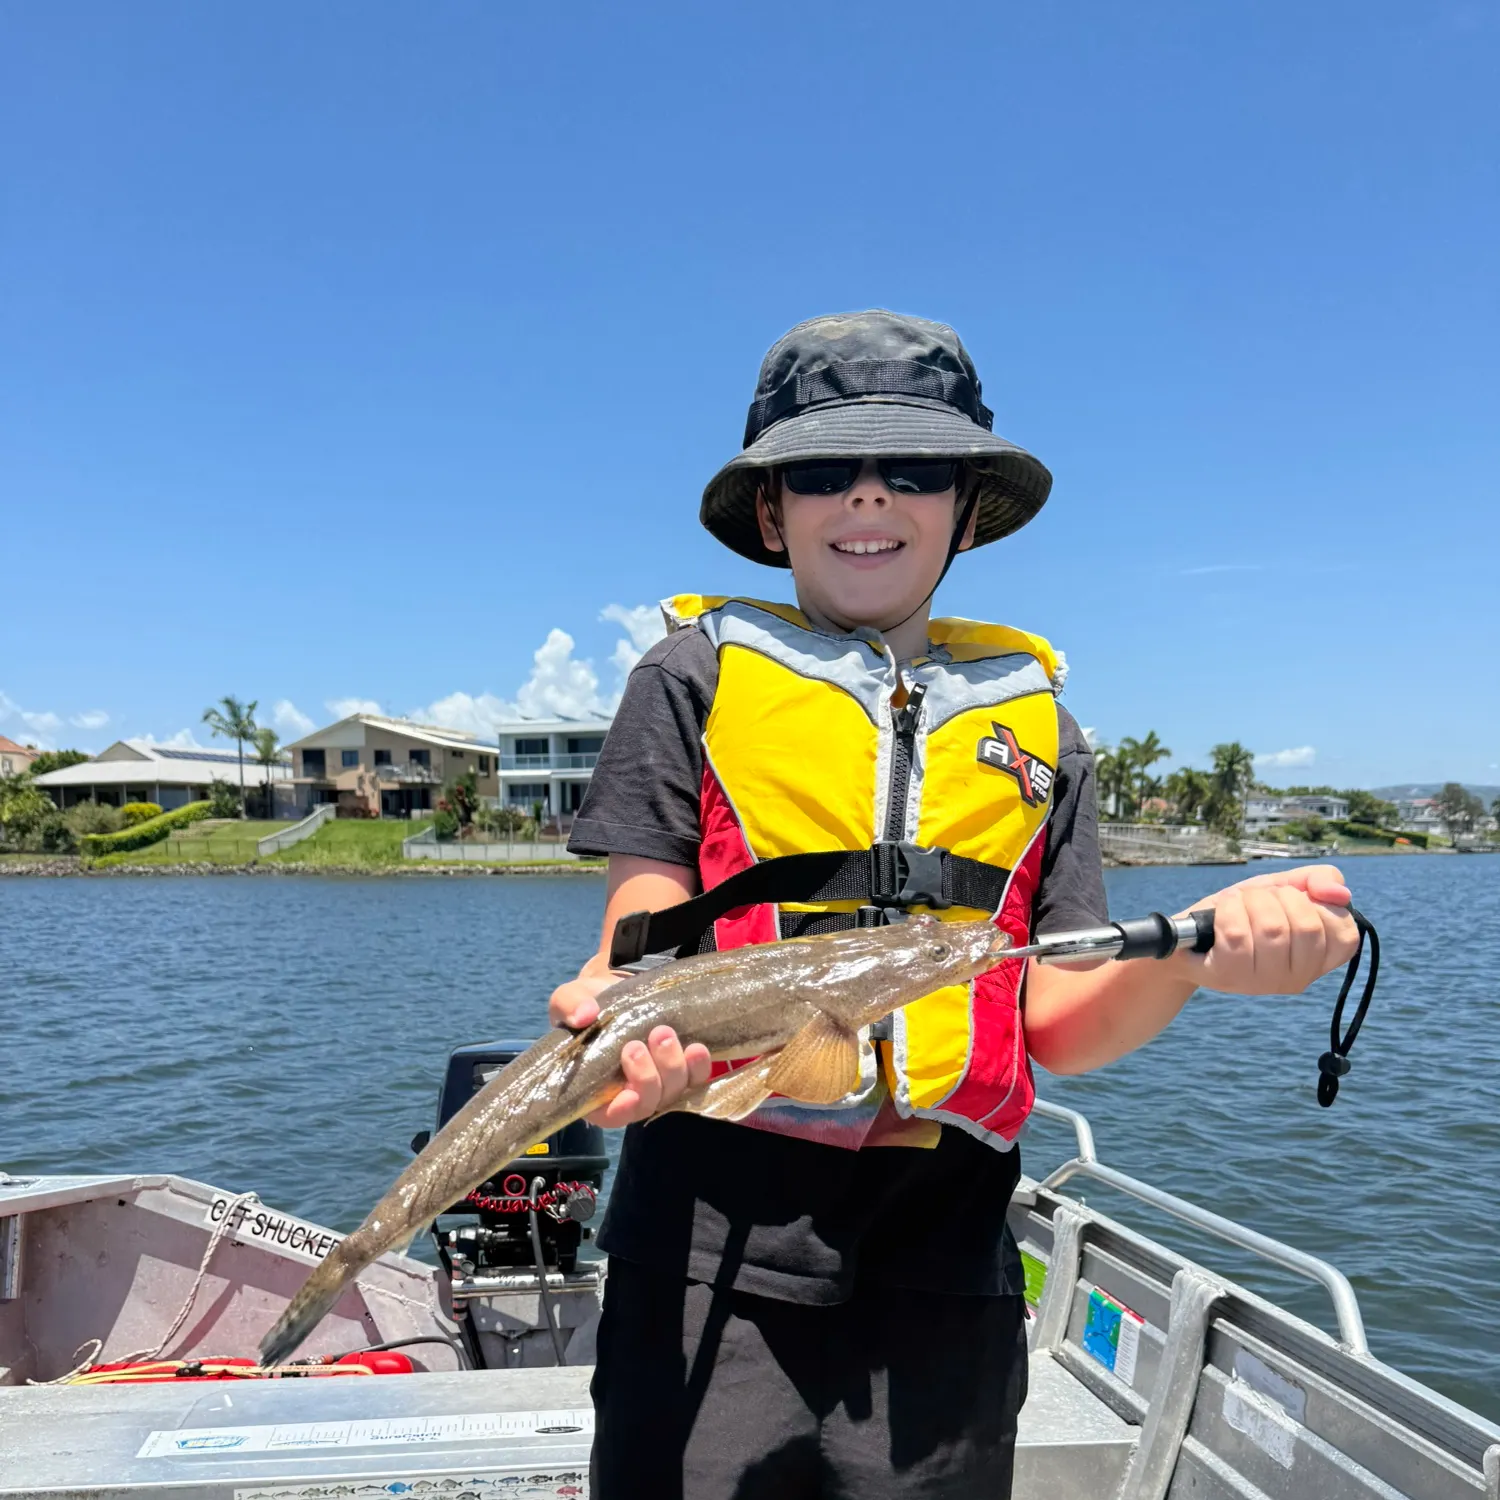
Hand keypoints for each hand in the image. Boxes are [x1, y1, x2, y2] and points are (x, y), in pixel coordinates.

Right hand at [547, 971, 711, 1127]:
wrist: (618, 990)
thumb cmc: (588, 1005)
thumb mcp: (568, 1000)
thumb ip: (569, 1006)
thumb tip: (583, 1015)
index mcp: (596, 1090)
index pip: (611, 1115)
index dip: (622, 1110)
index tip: (628, 1094)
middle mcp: (631, 1093)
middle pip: (648, 1102)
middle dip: (646, 1078)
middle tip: (636, 1046)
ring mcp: (660, 1082)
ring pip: (673, 1091)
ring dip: (672, 1067)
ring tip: (663, 1033)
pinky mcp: (683, 1067)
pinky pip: (697, 1077)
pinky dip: (699, 1066)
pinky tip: (696, 1048)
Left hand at [1178, 864, 1359, 994]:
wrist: (1187, 933)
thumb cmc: (1242, 911)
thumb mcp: (1282, 887)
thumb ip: (1318, 880)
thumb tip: (1340, 893)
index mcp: (1319, 959)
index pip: (1346, 933)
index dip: (1318, 905)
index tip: (1292, 901)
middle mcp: (1298, 978)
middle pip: (1306, 925)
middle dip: (1276, 898)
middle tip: (1257, 902)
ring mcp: (1264, 982)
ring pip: (1271, 927)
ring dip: (1249, 901)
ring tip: (1237, 906)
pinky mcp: (1229, 977)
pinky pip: (1236, 933)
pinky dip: (1227, 910)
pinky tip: (1220, 914)